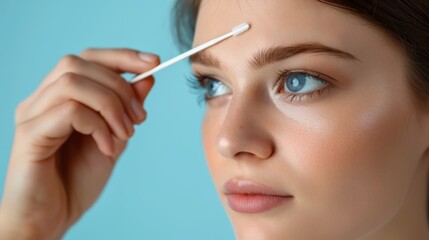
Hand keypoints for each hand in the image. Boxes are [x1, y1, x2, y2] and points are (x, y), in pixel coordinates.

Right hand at [0, 49, 158, 238]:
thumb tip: (147, 78)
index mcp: (59, 98)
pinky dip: (98, 126)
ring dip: (111, 105)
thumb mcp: (114, 139)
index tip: (154, 62)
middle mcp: (41, 100)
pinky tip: (107, 148)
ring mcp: (32, 115)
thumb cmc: (76, 182)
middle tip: (140, 118)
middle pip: (79, 63)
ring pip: (73, 82)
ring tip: (126, 133)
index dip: (121, 56)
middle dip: (120, 85)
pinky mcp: (29, 135)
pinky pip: (69, 111)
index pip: (87, 59)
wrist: (50, 221)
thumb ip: (126, 109)